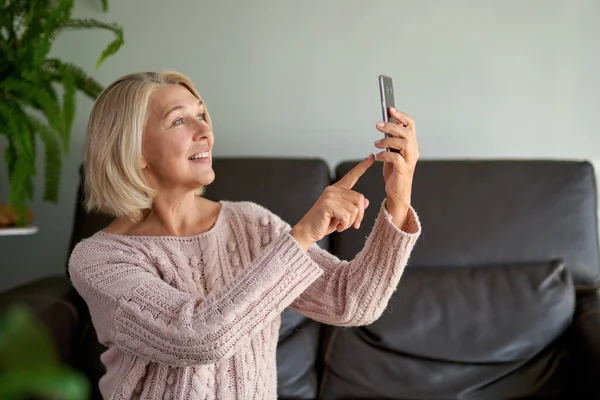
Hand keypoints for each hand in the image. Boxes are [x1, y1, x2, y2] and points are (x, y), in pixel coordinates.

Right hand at [290, 154, 374, 249]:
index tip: (371, 157)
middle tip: (353, 226)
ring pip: (354, 209)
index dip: (362, 166)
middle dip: (359, 215)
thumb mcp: (342, 215)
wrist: (308, 231)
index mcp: (337, 190)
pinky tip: (337, 227)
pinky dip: (344, 225)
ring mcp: (330, 196)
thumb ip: (352, 207)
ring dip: (350, 222)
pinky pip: (347, 216)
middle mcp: (333, 190)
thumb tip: (366, 202)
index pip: (352, 176)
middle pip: (360, 198)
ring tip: (340, 225)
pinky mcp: (328, 204)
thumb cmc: (324, 223)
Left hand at [374, 107, 418, 226]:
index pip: (410, 125)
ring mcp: (409, 160)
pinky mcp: (404, 170)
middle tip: (378, 125)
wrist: (397, 192)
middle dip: (391, 126)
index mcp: (411, 144)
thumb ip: (392, 140)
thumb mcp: (392, 152)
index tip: (389, 109)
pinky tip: (379, 156)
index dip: (401, 115)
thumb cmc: (394, 172)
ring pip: (403, 143)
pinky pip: (396, 158)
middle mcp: (413, 150)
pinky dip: (386, 155)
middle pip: (406, 132)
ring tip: (376, 143)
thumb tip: (386, 124)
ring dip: (388, 140)